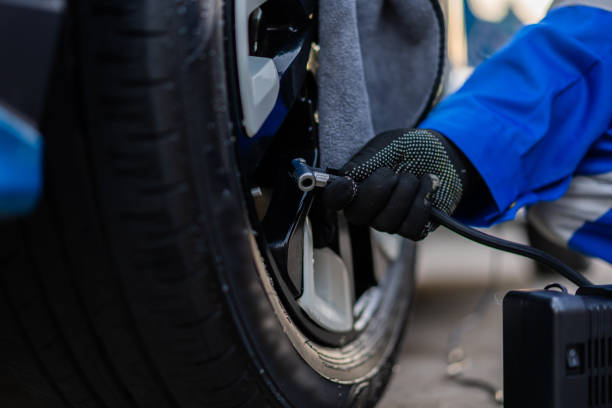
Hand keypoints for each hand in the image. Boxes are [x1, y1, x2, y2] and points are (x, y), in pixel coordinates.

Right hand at [321, 129, 468, 239]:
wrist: (442, 154)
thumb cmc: (409, 148)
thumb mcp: (387, 145)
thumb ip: (367, 160)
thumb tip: (347, 176)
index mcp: (353, 185)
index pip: (332, 200)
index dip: (336, 196)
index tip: (350, 183)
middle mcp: (366, 208)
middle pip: (358, 215)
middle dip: (378, 190)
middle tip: (393, 171)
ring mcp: (388, 221)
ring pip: (386, 223)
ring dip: (405, 194)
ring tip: (415, 176)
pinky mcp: (412, 228)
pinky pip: (411, 229)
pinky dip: (422, 204)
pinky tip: (427, 187)